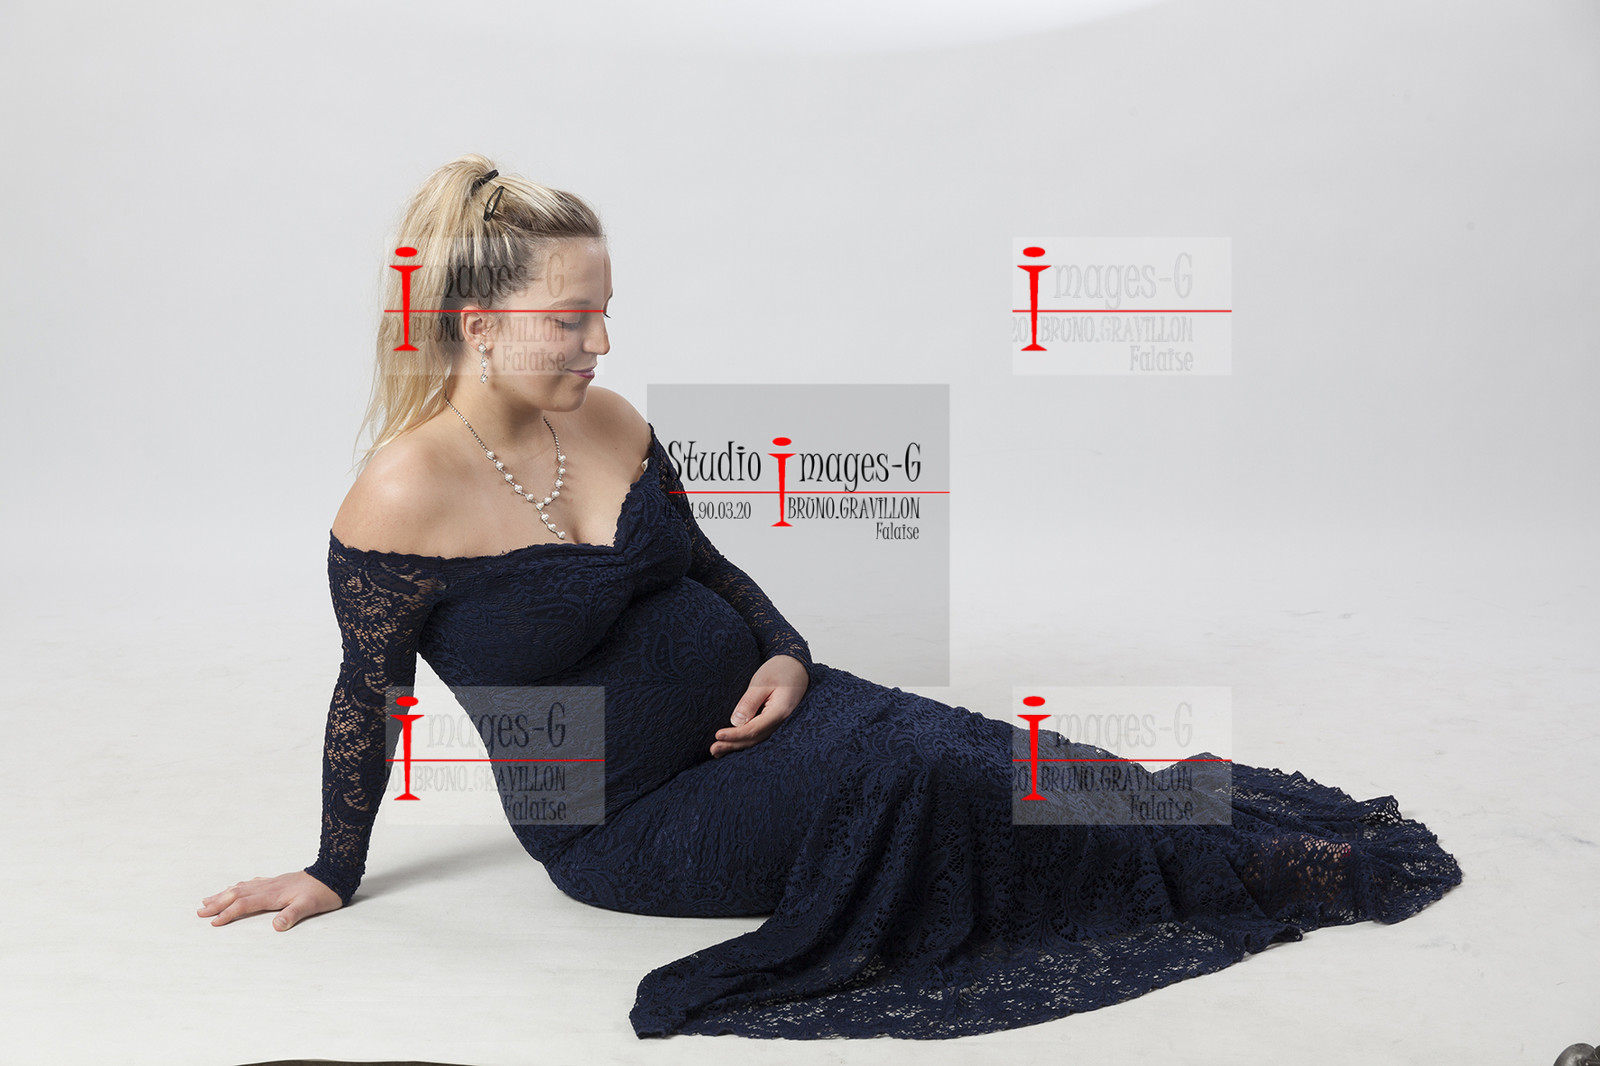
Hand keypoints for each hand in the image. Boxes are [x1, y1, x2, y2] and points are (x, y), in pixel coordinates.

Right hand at [198, 870, 342, 930]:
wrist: (334, 873)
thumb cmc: (323, 892)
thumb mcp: (310, 906)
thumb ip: (292, 915)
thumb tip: (277, 926)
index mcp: (274, 895)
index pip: (245, 904)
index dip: (228, 913)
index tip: (213, 922)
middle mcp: (269, 887)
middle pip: (238, 894)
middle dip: (218, 903)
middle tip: (200, 911)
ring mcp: (273, 882)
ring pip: (242, 887)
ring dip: (224, 894)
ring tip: (208, 899)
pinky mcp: (278, 881)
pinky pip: (252, 883)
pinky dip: (239, 887)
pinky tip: (237, 887)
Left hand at [711, 654, 809, 757]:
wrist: (796, 666)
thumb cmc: (780, 670)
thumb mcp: (762, 682)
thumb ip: (749, 702)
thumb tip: (735, 722)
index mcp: (780, 712)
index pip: (754, 729)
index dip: (735, 735)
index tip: (718, 735)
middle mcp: (781, 722)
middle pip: (755, 738)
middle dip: (733, 745)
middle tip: (713, 749)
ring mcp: (779, 723)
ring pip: (757, 739)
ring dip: (737, 746)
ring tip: (717, 752)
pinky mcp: (774, 721)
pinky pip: (759, 734)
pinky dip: (745, 740)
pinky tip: (733, 744)